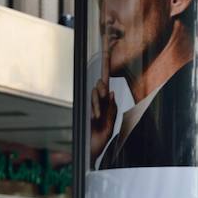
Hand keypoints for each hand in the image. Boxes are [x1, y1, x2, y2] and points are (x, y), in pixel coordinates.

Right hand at [90, 43, 116, 165]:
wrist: (91, 151)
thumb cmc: (101, 139)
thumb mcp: (111, 124)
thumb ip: (111, 109)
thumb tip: (111, 92)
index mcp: (106, 103)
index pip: (106, 81)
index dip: (106, 64)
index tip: (107, 46)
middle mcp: (99, 102)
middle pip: (101, 84)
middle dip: (103, 84)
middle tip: (105, 93)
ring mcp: (92, 107)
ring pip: (96, 93)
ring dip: (99, 100)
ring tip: (100, 113)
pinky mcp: (86, 112)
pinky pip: (92, 104)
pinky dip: (95, 107)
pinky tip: (96, 116)